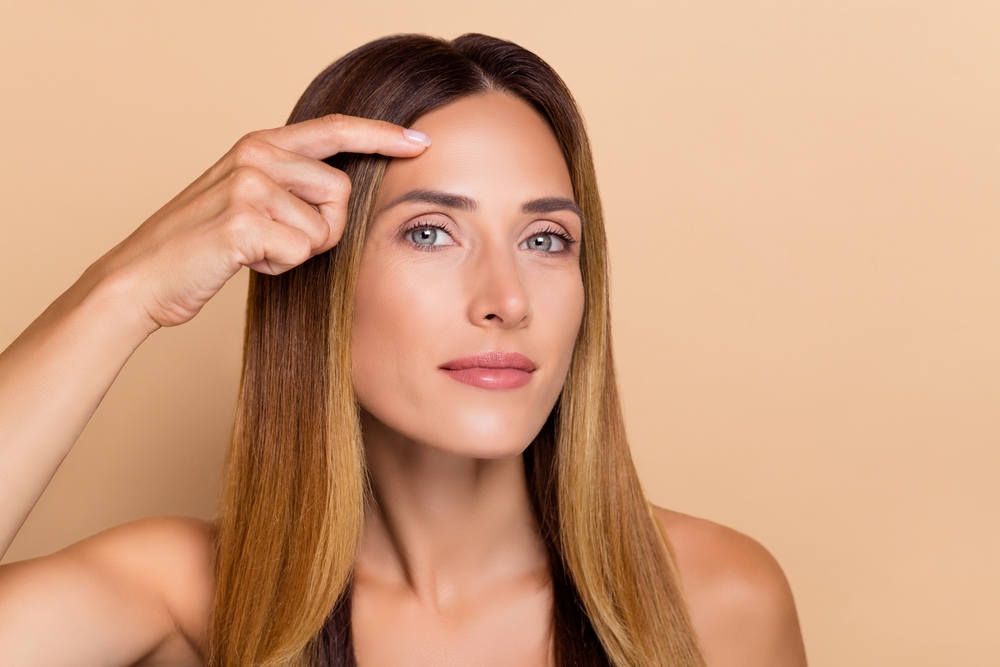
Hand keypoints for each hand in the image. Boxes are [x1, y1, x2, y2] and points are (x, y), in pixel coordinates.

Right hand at [91, 114, 430, 330]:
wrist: (142, 278)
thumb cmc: (203, 246)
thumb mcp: (248, 198)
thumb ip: (290, 183)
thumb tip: (347, 190)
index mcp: (260, 144)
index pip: (335, 130)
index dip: (381, 134)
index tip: (419, 141)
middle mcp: (256, 154)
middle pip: (343, 192)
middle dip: (325, 229)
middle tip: (279, 240)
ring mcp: (249, 183)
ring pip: (325, 227)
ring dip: (299, 251)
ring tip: (255, 249)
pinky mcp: (244, 219)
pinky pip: (302, 251)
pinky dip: (280, 267)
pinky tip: (244, 261)